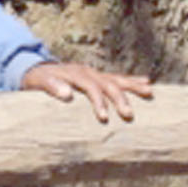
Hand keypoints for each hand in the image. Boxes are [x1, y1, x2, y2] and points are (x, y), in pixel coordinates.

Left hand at [23, 59, 152, 122]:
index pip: (90, 87)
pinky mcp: (98, 77)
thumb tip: (66, 93)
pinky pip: (118, 78)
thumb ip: (51, 86)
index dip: (98, 101)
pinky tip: (146, 83)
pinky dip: (132, 80)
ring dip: (133, 86)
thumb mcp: (39, 82)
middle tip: (129, 114)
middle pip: (108, 83)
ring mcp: (95, 73)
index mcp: (76, 74)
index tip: (103, 117)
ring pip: (117, 79)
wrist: (38, 69)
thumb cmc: (38, 79)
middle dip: (120, 98)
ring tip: (149, 92)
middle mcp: (88, 72)